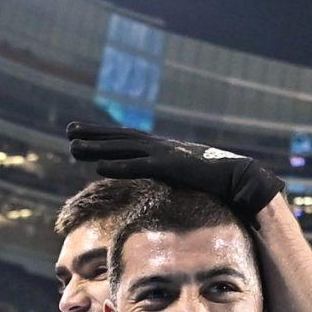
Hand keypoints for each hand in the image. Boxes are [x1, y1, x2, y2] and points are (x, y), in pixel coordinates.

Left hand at [65, 123, 285, 222]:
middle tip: (69, 130)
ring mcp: (166, 155)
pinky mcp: (172, 167)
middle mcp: (162, 147)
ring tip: (73, 147)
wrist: (242, 179)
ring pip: (125, 150)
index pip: (129, 140)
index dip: (105, 136)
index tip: (84, 132)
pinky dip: (119, 166)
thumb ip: (172, 175)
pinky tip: (100, 167)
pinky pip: (139, 167)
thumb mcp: (188, 176)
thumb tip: (164, 180)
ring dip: (98, 149)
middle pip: (121, 139)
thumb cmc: (218, 181)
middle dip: (95, 135)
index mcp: (164, 149)